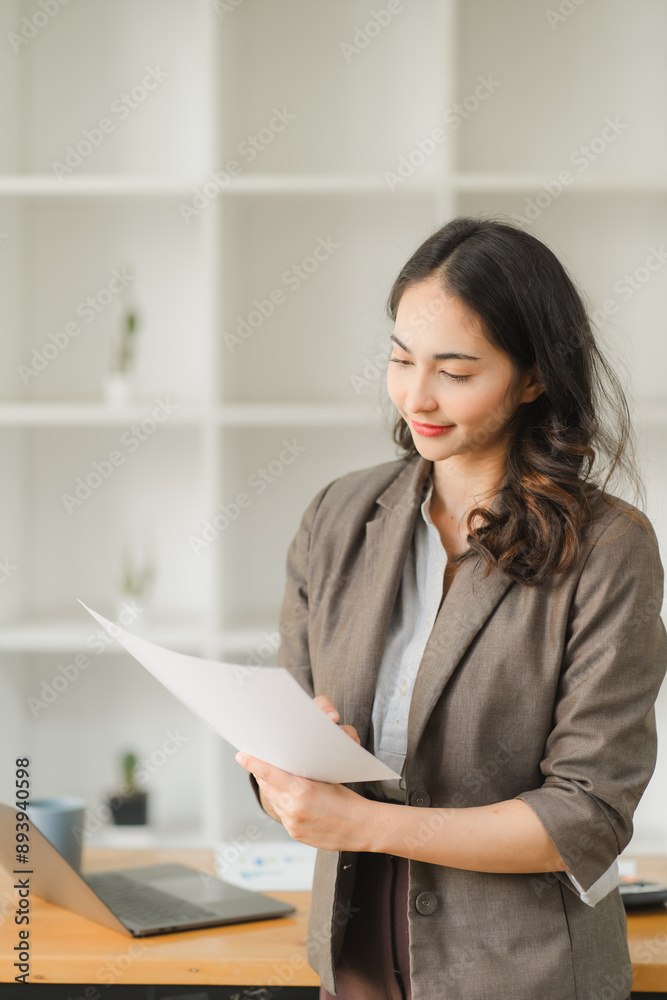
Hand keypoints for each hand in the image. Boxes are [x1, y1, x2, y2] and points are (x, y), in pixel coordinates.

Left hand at [251, 694, 360, 825]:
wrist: (362, 828)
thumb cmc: (347, 799)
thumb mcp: (326, 779)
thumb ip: (301, 776)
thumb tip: (284, 766)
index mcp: (302, 790)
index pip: (270, 773)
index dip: (253, 763)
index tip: (242, 755)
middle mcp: (294, 808)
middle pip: (268, 786)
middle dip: (262, 774)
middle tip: (257, 762)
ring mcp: (293, 823)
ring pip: (274, 801)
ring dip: (273, 790)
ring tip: (276, 780)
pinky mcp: (294, 834)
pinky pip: (282, 814)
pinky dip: (283, 805)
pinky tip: (291, 799)